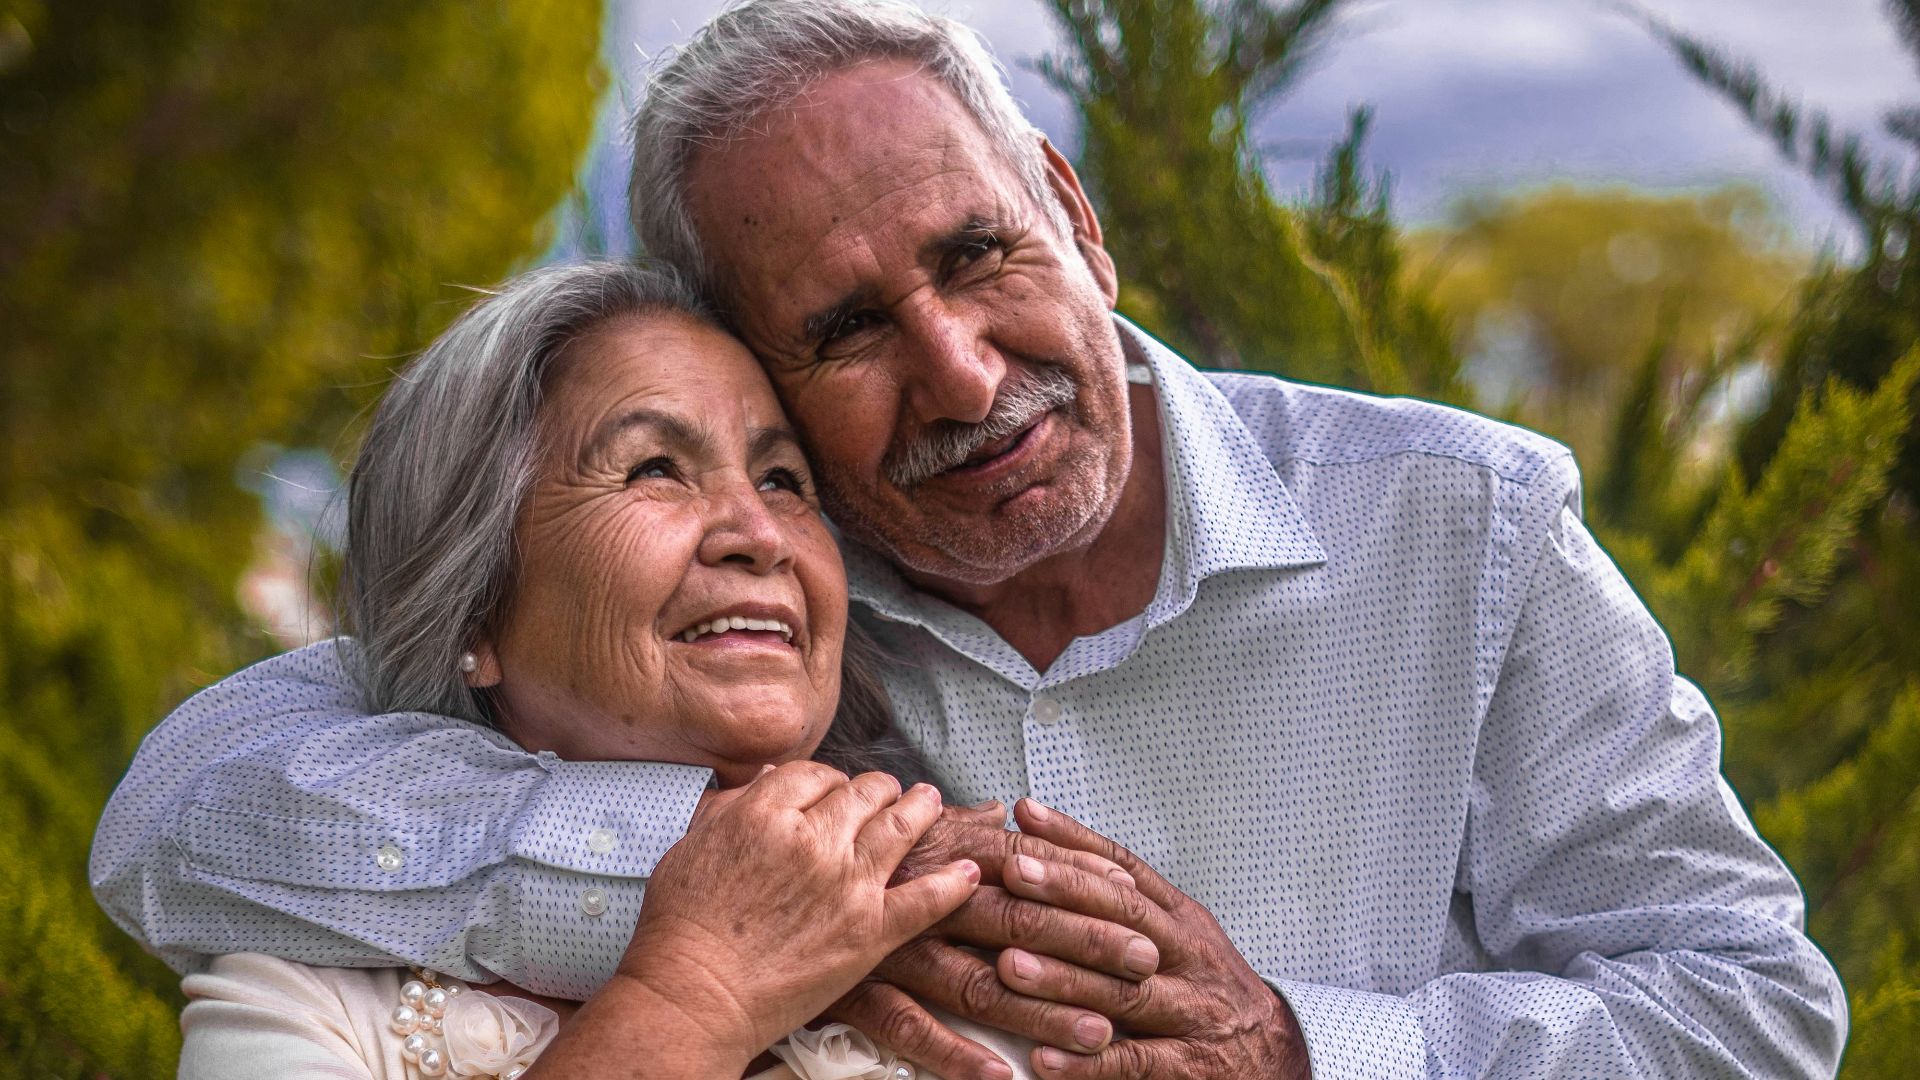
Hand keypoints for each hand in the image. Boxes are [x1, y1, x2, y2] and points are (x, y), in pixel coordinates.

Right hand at [613, 763, 981, 1065]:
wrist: (693, 994)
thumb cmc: (681, 928)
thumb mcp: (691, 847)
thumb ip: (731, 807)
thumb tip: (763, 779)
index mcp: (765, 812)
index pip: (816, 774)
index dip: (830, 781)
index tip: (835, 790)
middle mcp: (813, 838)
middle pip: (864, 792)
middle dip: (879, 789)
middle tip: (890, 792)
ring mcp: (847, 883)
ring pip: (901, 826)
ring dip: (922, 810)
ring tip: (931, 803)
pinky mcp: (871, 930)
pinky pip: (927, 898)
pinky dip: (953, 883)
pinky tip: (968, 871)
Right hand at [824, 806, 1157, 1079]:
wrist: (739, 894)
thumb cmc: (827, 853)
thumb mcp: (894, 829)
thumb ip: (955, 825)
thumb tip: (1002, 812)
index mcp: (938, 851)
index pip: (1027, 866)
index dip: (1083, 885)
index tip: (1136, 906)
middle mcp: (919, 892)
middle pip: (1019, 920)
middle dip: (1087, 944)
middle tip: (1143, 966)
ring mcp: (888, 943)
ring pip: (979, 980)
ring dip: (1042, 1009)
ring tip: (1098, 1032)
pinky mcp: (855, 988)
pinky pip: (911, 1026)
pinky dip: (955, 1053)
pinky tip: (999, 1075)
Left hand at [999, 799, 1310, 1078]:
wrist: (1276, 1053)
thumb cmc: (1207, 986)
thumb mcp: (1181, 932)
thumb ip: (1126, 896)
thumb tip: (1054, 842)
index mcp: (1183, 921)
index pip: (1127, 871)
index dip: (1077, 841)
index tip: (1026, 816)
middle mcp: (1189, 958)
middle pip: (1127, 918)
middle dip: (1067, 893)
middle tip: (1012, 873)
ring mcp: (1191, 1013)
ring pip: (1124, 992)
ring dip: (1063, 979)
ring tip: (1008, 965)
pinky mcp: (1187, 1068)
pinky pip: (1133, 1062)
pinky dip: (1087, 1063)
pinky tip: (1042, 1057)